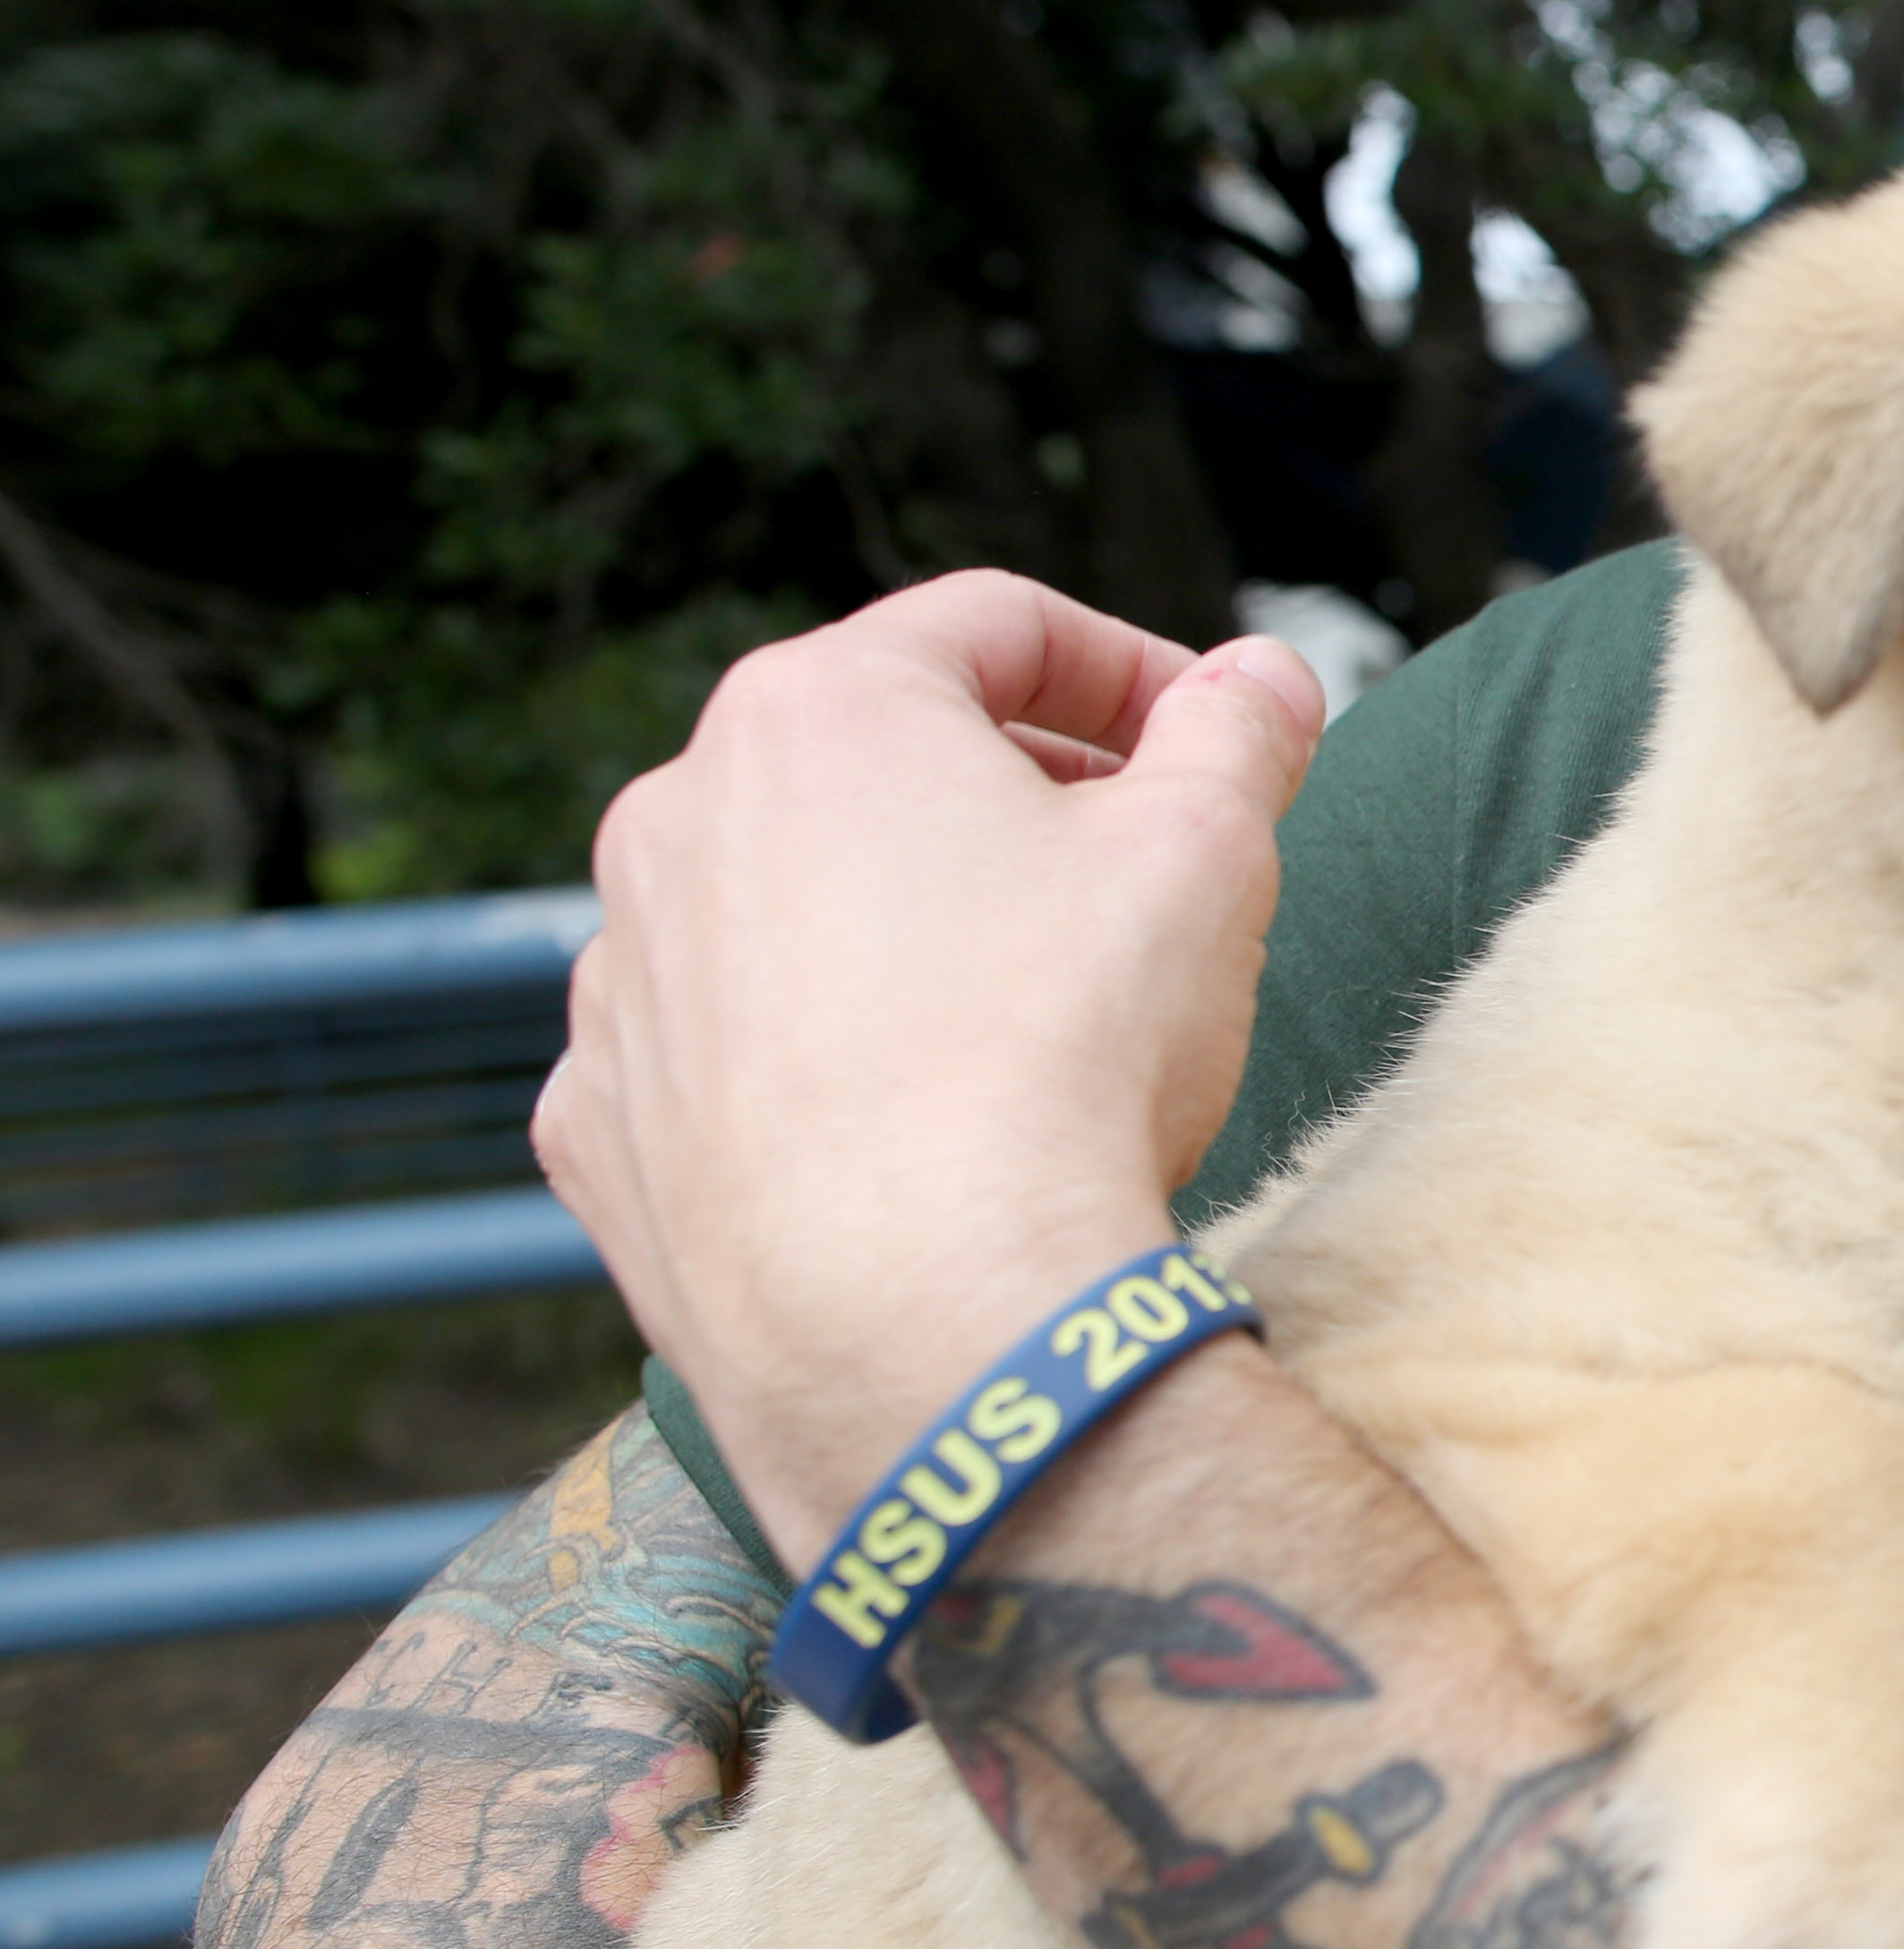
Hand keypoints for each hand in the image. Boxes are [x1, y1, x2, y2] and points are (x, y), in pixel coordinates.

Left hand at [535, 571, 1325, 1561]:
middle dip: (1013, 798)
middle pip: (874, 758)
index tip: (1201, 741)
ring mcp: (618, 979)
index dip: (1127, 668)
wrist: (928, 1323)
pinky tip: (907, 1125)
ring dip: (901, 927)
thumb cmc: (1066, 1054)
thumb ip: (1238, 732)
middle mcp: (676, 817)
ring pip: (784, 904)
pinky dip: (807, 1059)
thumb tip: (1259, 678)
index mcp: (819, 711)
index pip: (994, 625)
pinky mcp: (599, 1125)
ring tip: (1020, 1017)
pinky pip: (716, 1051)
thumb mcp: (1208, 851)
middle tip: (1128, 874)